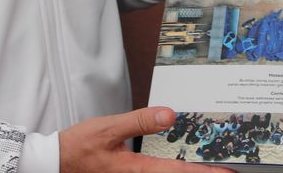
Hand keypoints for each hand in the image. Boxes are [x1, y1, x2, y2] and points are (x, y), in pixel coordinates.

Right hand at [58, 106, 231, 172]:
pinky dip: (171, 170)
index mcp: (137, 170)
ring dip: (185, 172)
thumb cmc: (78, 148)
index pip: (178, 172)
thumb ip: (139, 122)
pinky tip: (179, 163)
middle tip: (226, 168)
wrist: (55, 163)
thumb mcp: (109, 128)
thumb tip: (169, 115)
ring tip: (209, 165)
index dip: (205, 172)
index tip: (227, 170)